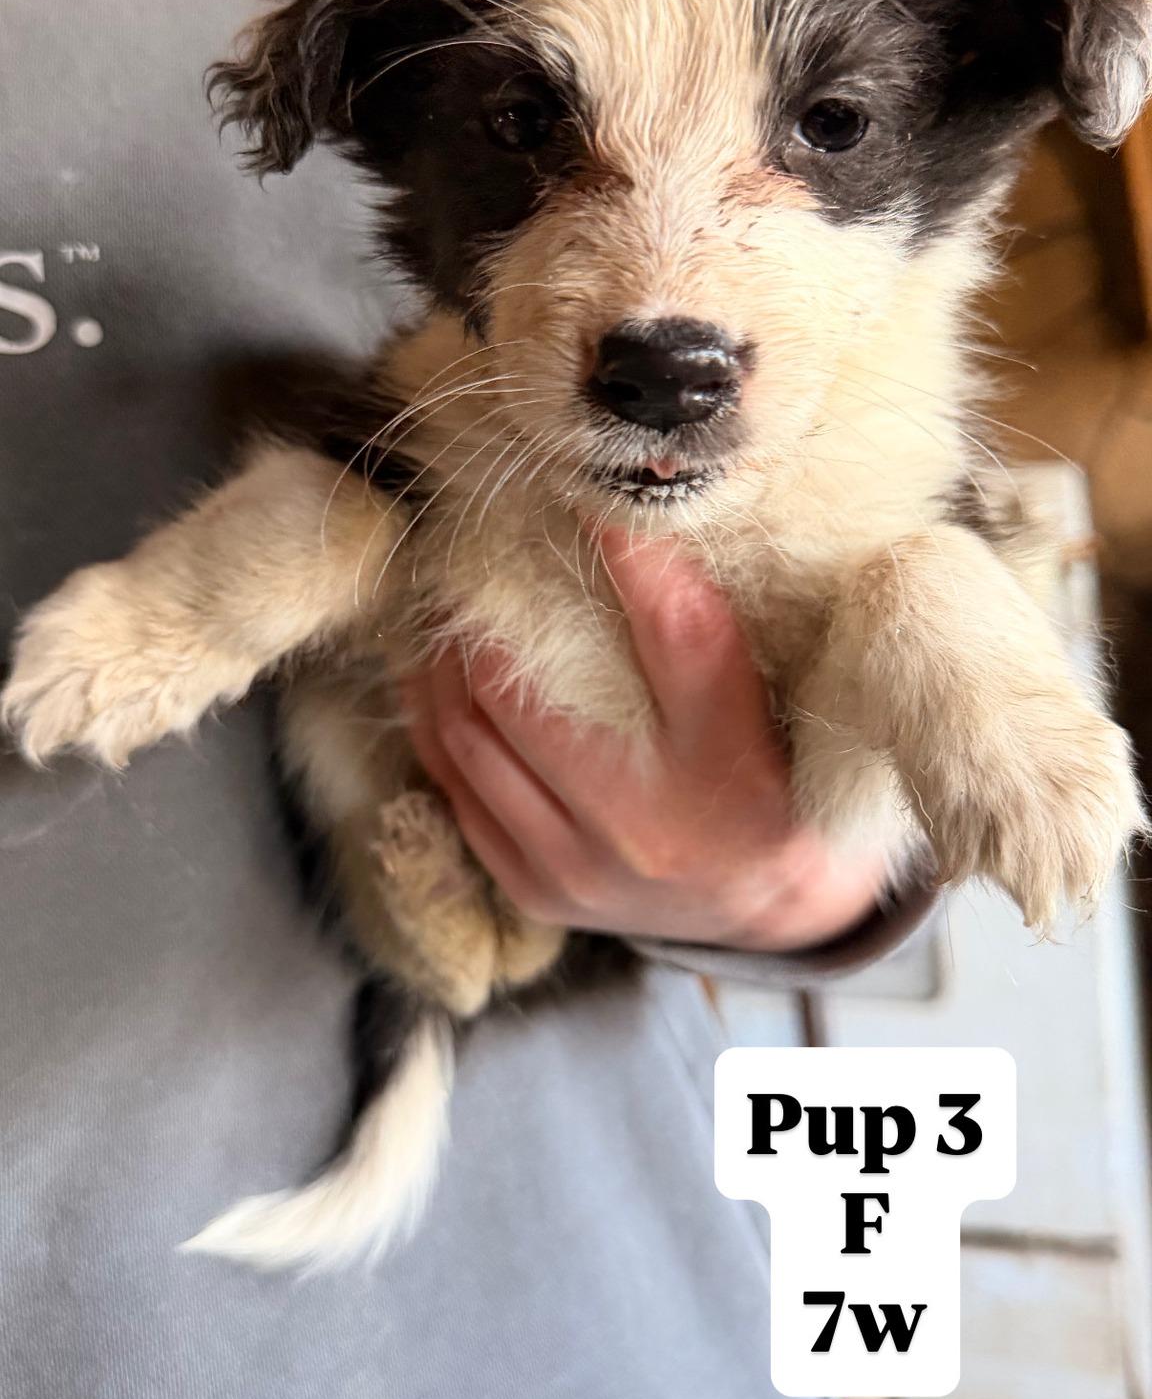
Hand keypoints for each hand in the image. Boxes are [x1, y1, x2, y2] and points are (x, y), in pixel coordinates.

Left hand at [402, 530, 887, 953]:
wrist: (774, 912)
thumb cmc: (780, 777)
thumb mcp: (782, 702)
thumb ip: (721, 624)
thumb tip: (647, 506)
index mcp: (732, 764)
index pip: (680, 631)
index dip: (631, 549)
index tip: (595, 486)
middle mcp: (650, 824)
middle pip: (524, 688)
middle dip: (486, 607)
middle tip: (475, 551)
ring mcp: (580, 868)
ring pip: (467, 735)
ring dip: (444, 662)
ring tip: (448, 609)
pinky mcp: (536, 890)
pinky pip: (455, 788)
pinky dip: (437, 722)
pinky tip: (439, 678)